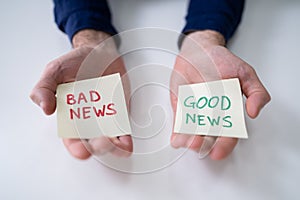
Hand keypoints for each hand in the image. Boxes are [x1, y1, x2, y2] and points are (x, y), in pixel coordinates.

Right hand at [30, 30, 132, 158]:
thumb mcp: (55, 70)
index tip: (82, 151)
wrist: (100, 52)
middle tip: (102, 142)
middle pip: (93, 142)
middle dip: (98, 147)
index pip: (72, 138)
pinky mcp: (120, 112)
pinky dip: (126, 138)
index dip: (76, 147)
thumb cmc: (77, 62)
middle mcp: (89, 119)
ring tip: (117, 144)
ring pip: (110, 139)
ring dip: (115, 146)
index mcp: (70, 114)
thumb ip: (45, 87)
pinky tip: (127, 142)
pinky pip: (123, 128)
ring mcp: (106, 116)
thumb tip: (45, 109)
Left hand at [170, 30, 270, 159]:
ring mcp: (195, 112)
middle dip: (203, 144)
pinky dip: (177, 131)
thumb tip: (254, 112)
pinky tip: (176, 138)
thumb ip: (255, 92)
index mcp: (228, 111)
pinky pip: (178, 121)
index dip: (224, 145)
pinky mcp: (180, 107)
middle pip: (208, 137)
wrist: (198, 51)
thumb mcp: (244, 73)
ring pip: (192, 132)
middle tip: (198, 145)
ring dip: (189, 140)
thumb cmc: (221, 61)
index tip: (218, 151)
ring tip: (186, 141)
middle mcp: (211, 115)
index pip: (229, 134)